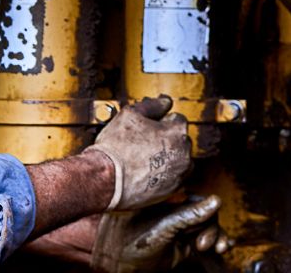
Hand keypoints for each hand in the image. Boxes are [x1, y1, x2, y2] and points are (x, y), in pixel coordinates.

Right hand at [83, 95, 192, 209]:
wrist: (106, 179)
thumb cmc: (116, 147)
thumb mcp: (130, 114)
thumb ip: (152, 105)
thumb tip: (165, 102)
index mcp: (177, 132)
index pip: (177, 119)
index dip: (161, 120)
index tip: (149, 126)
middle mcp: (184, 153)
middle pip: (180, 139)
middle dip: (166, 138)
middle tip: (143, 142)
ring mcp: (180, 173)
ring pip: (179, 159)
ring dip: (168, 156)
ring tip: (145, 158)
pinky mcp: (173, 190)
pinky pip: (174, 177)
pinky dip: (165, 173)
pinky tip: (147, 171)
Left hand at [90, 196, 227, 272]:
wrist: (122, 263)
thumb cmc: (132, 240)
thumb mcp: (163, 227)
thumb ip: (188, 215)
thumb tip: (215, 201)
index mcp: (168, 199)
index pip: (195, 198)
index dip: (205, 209)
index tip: (208, 220)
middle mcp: (176, 210)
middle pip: (206, 213)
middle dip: (211, 228)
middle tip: (202, 244)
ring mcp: (182, 227)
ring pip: (209, 226)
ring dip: (217, 236)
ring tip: (217, 247)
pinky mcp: (186, 242)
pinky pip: (207, 239)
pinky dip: (218, 241)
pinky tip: (222, 247)